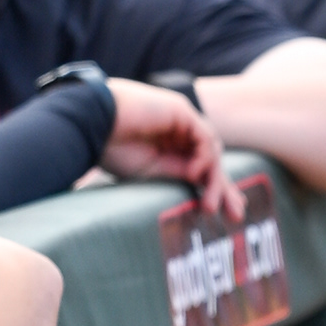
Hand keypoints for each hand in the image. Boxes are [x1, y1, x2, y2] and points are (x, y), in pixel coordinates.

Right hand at [101, 79, 243, 219]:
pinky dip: (204, 158)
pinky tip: (194, 174)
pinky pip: (205, 138)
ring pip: (211, 151)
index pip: (200, 165)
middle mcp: (177, 131)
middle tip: (236, 214)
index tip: (223, 213)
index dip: (214, 188)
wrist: (89, 124)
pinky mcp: (181, 111)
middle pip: (211, 159)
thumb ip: (177, 172)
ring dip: (215, 180)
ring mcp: (181, 120)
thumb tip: (204, 185)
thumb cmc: (109, 148)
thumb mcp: (149, 170)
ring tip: (208, 206)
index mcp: (166, 145)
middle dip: (224, 187)